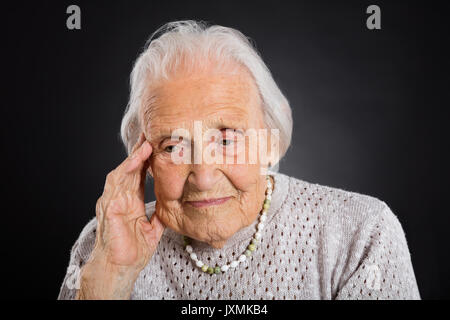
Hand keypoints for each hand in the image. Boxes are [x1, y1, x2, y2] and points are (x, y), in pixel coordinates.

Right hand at [76, 133, 164, 298]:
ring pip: (122, 173)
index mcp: (130, 202)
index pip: (138, 175)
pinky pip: (117, 185)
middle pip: (129, 170)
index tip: (157, 145)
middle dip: (139, 152)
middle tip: (150, 134)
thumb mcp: (152, 229)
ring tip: (146, 144)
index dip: (146, 160)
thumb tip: (169, 206)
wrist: (121, 268)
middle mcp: (119, 198)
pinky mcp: (109, 208)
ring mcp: (112, 202)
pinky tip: (136, 161)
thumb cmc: (133, 251)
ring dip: (134, 157)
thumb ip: (158, 215)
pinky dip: (126, 171)